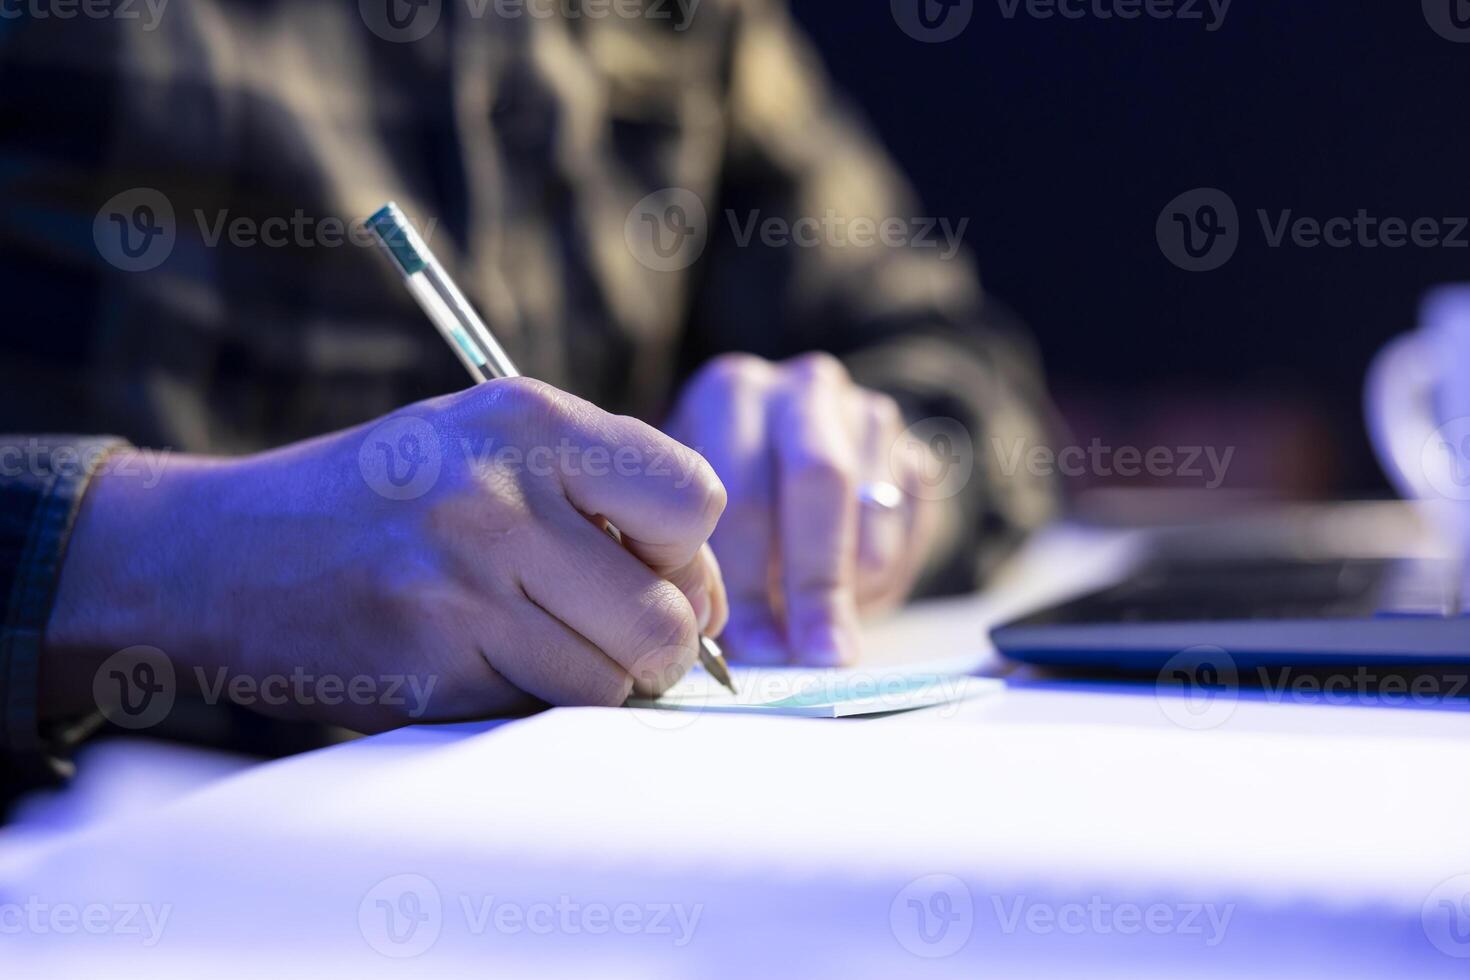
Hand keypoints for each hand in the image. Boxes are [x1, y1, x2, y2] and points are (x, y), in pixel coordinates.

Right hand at [43, 379, 727, 730]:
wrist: (219, 553)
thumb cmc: (382, 495)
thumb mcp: (488, 440)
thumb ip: (603, 492)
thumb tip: (712, 599)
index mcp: (529, 420)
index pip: (696, 500)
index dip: (692, 556)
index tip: (659, 576)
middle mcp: (500, 496)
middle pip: (668, 615)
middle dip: (656, 646)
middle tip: (610, 636)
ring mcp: (462, 586)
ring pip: (613, 683)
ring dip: (594, 685)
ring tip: (534, 645)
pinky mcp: (427, 667)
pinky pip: (539, 714)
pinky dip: (527, 705)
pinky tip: (474, 662)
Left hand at [666, 353, 939, 666]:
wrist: (790, 462)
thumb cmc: (724, 511)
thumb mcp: (696, 524)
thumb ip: (711, 569)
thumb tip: (744, 650)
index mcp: (730, 394)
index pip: (743, 491)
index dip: (749, 579)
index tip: (756, 647)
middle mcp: (802, 387)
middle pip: (821, 481)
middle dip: (818, 581)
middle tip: (818, 655)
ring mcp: (866, 410)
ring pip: (876, 508)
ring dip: (854, 584)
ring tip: (824, 629)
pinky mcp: (915, 448)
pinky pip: (913, 525)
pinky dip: (886, 577)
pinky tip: (849, 595)